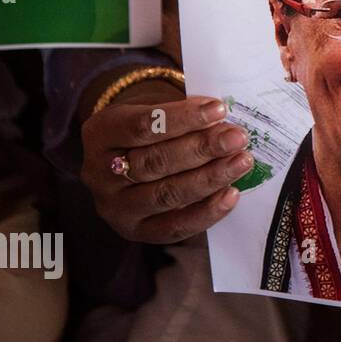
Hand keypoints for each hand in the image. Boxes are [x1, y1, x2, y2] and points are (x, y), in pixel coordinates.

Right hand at [80, 93, 250, 243]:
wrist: (130, 159)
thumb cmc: (152, 129)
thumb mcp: (156, 110)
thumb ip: (184, 114)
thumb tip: (222, 120)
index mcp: (101, 133)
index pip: (141, 125)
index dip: (183, 118)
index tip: (219, 109)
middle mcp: (100, 173)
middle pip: (155, 162)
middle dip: (202, 149)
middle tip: (237, 138)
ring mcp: (115, 207)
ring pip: (166, 194)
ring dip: (210, 178)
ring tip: (241, 162)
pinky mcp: (135, 232)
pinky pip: (174, 227)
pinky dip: (207, 212)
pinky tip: (232, 194)